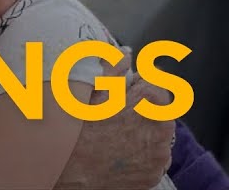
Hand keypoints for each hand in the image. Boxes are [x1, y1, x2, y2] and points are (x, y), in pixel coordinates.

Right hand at [56, 54, 174, 189]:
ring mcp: (159, 154)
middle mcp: (161, 128)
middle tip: (119, 116)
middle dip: (144, 109)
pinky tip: (122, 154)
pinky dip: (142, 157)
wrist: (67, 169)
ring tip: (118, 137)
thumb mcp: (92, 89)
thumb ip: (114, 67)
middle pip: (160, 110)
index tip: (128, 91)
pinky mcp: (154, 175)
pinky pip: (154, 160)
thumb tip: (125, 54)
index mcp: (149, 100)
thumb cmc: (79, 128)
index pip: (157, 83)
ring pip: (159, 136)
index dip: (140, 85)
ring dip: (145, 133)